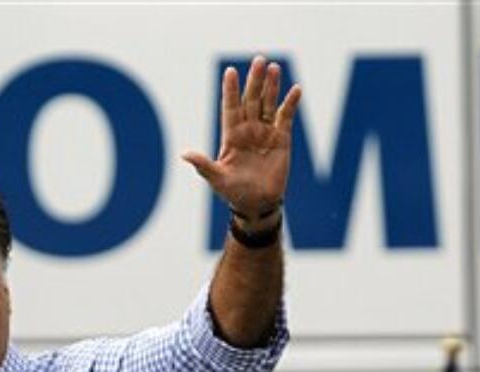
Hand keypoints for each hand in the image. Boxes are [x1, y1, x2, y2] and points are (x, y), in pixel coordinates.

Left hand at [183, 55, 301, 222]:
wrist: (257, 204)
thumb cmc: (234, 192)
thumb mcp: (217, 178)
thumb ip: (203, 165)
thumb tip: (184, 154)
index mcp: (231, 136)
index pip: (231, 107)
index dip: (230, 90)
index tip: (230, 71)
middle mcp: (248, 130)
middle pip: (251, 100)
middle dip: (254, 81)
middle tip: (258, 60)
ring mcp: (265, 132)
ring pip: (268, 103)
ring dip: (271, 86)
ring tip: (273, 67)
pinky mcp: (281, 139)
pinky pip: (286, 117)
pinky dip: (291, 103)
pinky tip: (295, 89)